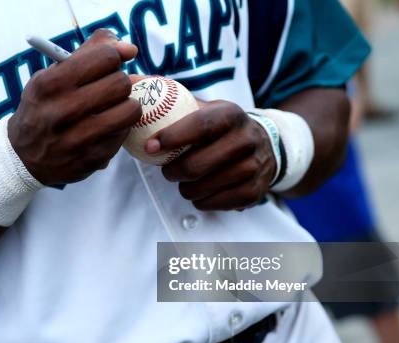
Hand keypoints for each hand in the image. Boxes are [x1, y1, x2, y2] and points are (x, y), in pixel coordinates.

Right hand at [8, 29, 141, 184]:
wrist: (23, 156)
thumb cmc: (44, 107)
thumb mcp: (52, 75)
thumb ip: (90, 53)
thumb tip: (130, 48)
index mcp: (50, 84)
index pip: (105, 57)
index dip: (111, 58)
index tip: (105, 66)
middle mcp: (61, 112)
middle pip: (120, 83)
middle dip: (119, 82)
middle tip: (109, 89)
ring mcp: (77, 139)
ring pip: (129, 110)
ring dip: (126, 106)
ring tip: (113, 107)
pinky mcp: (91, 159)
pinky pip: (124, 133)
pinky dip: (120, 128)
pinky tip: (105, 128)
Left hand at [147, 100, 276, 210]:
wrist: (266, 146)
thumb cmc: (221, 128)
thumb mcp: (206, 109)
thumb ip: (173, 100)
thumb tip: (132, 83)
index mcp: (230, 115)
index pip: (200, 126)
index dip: (172, 137)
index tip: (150, 146)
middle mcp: (246, 140)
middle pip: (195, 166)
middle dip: (171, 171)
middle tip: (167, 170)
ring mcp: (252, 167)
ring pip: (200, 189)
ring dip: (184, 188)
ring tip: (186, 179)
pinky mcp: (254, 192)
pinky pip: (212, 204)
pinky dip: (200, 200)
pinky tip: (203, 190)